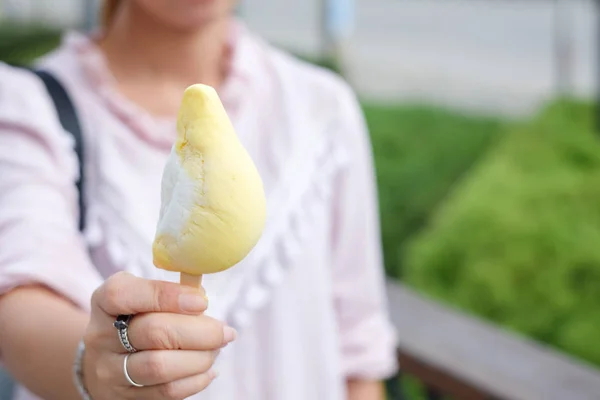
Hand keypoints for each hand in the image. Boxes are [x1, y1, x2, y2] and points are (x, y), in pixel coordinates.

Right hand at [82, 272, 234, 399]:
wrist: (104, 359)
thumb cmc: (135, 318)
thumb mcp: (142, 296)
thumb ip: (170, 293)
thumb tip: (201, 297)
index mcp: (104, 302)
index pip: (125, 295)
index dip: (167, 296)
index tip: (202, 301)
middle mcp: (101, 336)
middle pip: (154, 332)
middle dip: (199, 332)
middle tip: (224, 331)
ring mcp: (110, 370)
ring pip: (160, 366)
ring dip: (200, 358)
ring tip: (216, 350)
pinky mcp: (125, 397)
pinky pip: (166, 392)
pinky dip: (196, 380)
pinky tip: (208, 370)